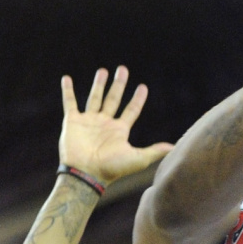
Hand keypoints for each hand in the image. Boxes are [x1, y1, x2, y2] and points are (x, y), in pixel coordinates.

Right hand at [58, 67, 173, 185]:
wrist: (86, 174)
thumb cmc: (112, 168)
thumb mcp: (138, 158)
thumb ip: (155, 150)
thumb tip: (176, 147)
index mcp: (119, 130)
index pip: (131, 110)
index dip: (137, 99)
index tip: (143, 87)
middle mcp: (104, 123)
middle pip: (113, 99)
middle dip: (119, 84)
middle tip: (123, 69)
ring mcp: (88, 122)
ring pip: (95, 98)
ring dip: (99, 84)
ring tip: (103, 71)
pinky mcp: (72, 122)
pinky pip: (70, 103)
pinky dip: (68, 91)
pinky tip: (67, 78)